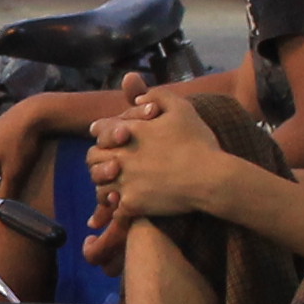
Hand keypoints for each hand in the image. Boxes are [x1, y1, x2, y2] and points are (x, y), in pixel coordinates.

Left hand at [90, 85, 247, 223]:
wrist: (210, 178)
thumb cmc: (198, 142)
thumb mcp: (181, 108)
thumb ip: (157, 95)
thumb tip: (139, 98)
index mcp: (129, 131)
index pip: (99, 130)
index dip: (102, 133)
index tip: (108, 139)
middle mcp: (121, 156)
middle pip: (93, 158)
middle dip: (99, 159)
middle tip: (111, 164)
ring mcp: (124, 181)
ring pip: (100, 185)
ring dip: (106, 184)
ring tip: (116, 186)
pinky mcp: (132, 203)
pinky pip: (114, 208)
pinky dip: (118, 207)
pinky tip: (127, 205)